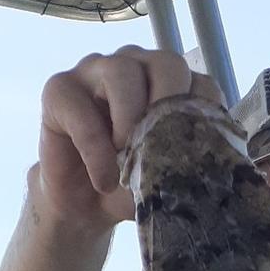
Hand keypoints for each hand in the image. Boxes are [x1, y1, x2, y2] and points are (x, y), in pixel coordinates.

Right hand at [36, 45, 223, 227]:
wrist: (84, 206)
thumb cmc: (130, 183)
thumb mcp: (166, 175)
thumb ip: (188, 160)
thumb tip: (209, 161)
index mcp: (172, 84)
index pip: (202, 84)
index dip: (202, 120)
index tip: (195, 159)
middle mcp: (137, 67)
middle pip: (167, 64)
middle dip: (170, 106)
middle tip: (162, 149)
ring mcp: (96, 70)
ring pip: (122, 72)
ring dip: (130, 120)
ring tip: (127, 163)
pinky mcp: (59, 88)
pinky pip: (81, 109)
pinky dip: (96, 149)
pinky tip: (104, 180)